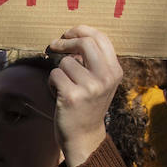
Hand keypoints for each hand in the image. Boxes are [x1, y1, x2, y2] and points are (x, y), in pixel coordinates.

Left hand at [45, 26, 122, 166]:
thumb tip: (73, 37)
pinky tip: (58, 95)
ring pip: (65, 62)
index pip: (101, 38)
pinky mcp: (72, 96)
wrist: (84, 136)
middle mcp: (106, 78)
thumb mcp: (101, 82)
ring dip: (59, 72)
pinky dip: (51, 83)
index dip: (81, 30)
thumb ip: (94, 61)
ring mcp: (90, 87)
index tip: (68, 33)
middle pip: (85, 42)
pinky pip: (54, 75)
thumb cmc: (88, 105)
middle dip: (66, 41)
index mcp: (115, 71)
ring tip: (64, 87)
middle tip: (54, 45)